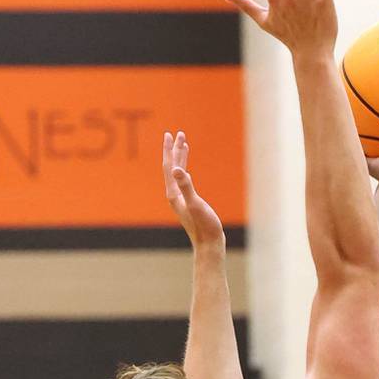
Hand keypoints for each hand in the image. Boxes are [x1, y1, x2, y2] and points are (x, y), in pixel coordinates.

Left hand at [162, 131, 223, 247]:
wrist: (209, 244)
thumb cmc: (204, 226)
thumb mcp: (195, 203)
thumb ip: (186, 186)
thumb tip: (177, 169)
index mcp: (174, 193)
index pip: (169, 167)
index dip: (169, 150)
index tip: (170, 134)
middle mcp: (175, 195)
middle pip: (172, 167)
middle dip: (174, 150)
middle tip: (177, 133)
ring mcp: (182, 199)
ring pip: (179, 174)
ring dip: (181, 159)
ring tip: (184, 145)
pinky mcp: (189, 203)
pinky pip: (185, 181)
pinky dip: (186, 171)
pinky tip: (188, 170)